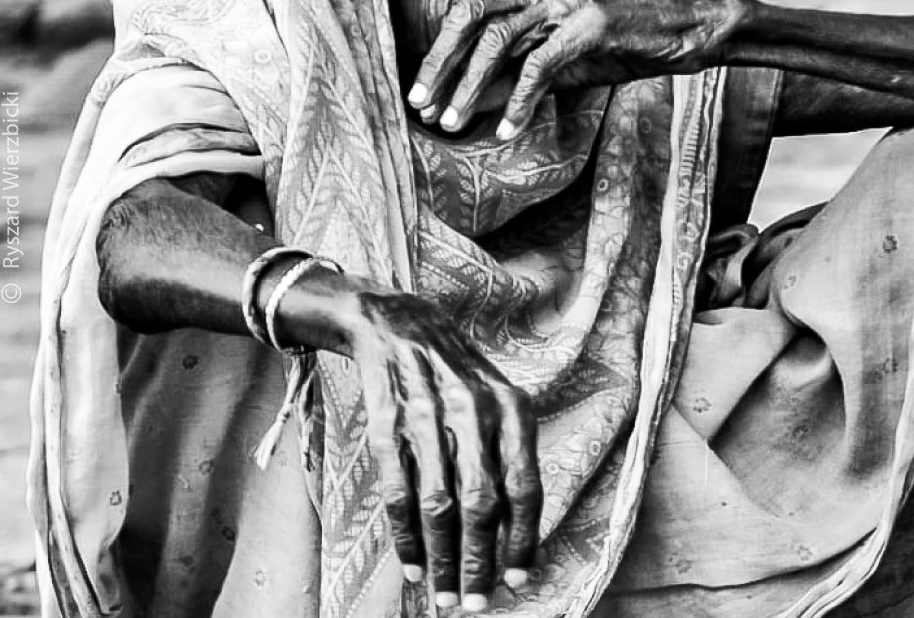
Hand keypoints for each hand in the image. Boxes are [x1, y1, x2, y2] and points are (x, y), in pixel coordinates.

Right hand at [344, 290, 540, 611]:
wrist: (399, 323)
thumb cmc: (458, 376)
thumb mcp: (497, 402)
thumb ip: (507, 458)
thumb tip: (512, 534)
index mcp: (512, 407)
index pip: (525, 485)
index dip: (523, 538)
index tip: (519, 578)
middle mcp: (474, 412)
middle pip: (482, 504)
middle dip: (479, 561)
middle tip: (476, 602)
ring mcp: (428, 418)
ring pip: (438, 505)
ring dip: (442, 558)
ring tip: (442, 596)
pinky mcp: (388, 424)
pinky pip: (398, 492)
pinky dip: (405, 536)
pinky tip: (412, 565)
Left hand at [404, 0, 742, 136]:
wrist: (686, 31)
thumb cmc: (626, 47)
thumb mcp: (565, 61)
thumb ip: (519, 74)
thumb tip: (473, 103)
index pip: (472, 10)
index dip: (441, 50)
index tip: (422, 91)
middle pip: (472, 16)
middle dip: (440, 62)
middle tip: (421, 105)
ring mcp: (567, 2)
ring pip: (500, 41)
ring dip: (472, 86)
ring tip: (455, 123)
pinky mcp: (589, 26)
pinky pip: (540, 66)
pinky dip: (520, 101)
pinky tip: (508, 130)